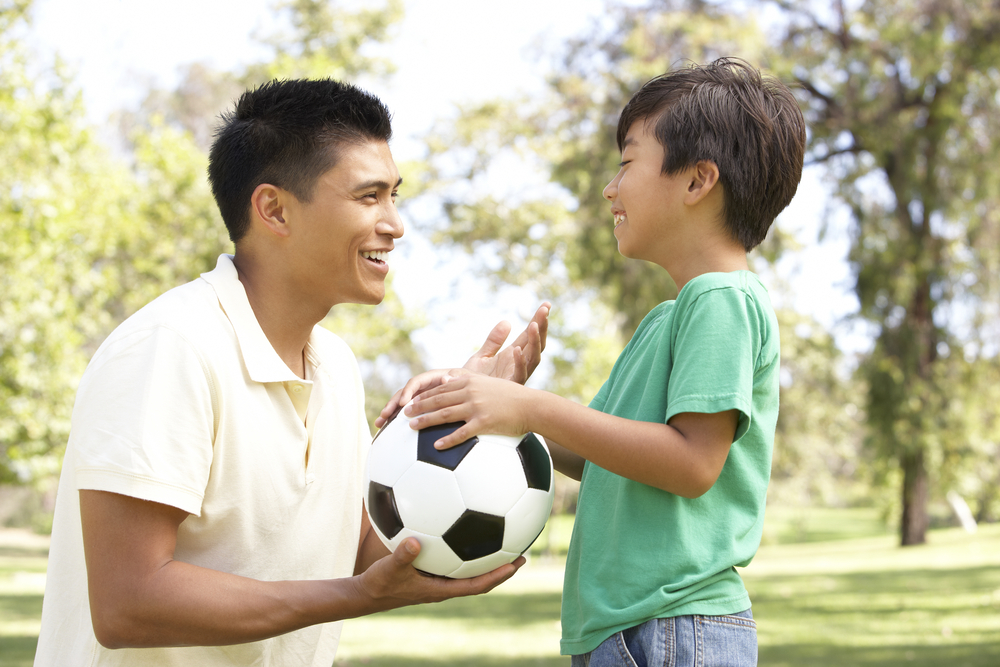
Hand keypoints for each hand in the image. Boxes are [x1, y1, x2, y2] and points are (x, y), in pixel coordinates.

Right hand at [355, 537, 523, 610]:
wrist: (367, 594)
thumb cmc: (380, 583)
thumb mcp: (389, 568)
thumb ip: (402, 555)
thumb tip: (415, 541)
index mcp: (442, 589)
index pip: (478, 585)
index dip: (498, 576)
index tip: (516, 563)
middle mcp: (444, 585)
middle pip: (481, 578)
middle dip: (502, 567)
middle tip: (522, 553)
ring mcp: (438, 580)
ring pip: (469, 570)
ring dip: (487, 558)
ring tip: (504, 540)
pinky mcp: (430, 572)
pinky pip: (455, 561)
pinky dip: (466, 550)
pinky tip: (466, 530)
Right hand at [374, 368, 470, 428]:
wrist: (480, 392)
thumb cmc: (474, 384)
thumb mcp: (468, 380)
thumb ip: (457, 379)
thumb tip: (446, 379)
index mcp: (433, 378)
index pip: (416, 382)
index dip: (408, 392)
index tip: (404, 403)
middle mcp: (424, 387)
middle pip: (404, 394)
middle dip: (393, 404)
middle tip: (385, 415)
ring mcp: (422, 397)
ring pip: (402, 404)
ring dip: (390, 413)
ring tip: (379, 423)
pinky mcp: (422, 408)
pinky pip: (407, 413)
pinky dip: (397, 420)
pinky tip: (385, 429)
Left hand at [404, 374, 530, 448]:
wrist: (531, 406)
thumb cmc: (511, 396)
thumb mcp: (488, 382)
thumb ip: (467, 381)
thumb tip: (447, 379)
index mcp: (470, 381)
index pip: (440, 387)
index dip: (423, 395)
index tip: (410, 401)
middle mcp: (470, 392)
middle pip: (438, 399)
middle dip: (418, 406)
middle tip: (404, 413)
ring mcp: (476, 407)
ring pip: (444, 414)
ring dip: (426, 421)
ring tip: (411, 427)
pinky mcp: (483, 422)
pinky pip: (461, 433)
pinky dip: (447, 440)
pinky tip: (435, 446)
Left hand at [463, 303, 549, 383]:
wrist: (459, 402)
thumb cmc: (472, 383)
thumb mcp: (482, 357)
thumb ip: (494, 341)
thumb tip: (507, 322)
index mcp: (513, 356)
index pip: (528, 334)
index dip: (538, 320)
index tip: (546, 304)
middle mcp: (518, 365)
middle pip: (535, 344)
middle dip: (541, 326)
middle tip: (545, 309)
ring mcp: (515, 376)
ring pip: (532, 358)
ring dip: (534, 342)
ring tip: (534, 325)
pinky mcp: (509, 389)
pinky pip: (518, 375)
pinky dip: (519, 363)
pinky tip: (517, 349)